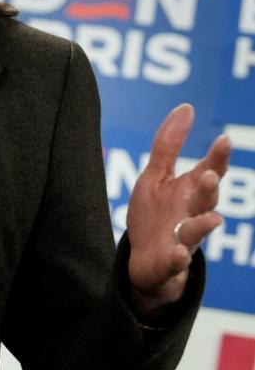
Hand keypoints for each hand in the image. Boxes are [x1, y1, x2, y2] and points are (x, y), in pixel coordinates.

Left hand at [125, 103, 228, 314]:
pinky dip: (178, 258)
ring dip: (203, 224)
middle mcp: (192, 213)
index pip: (209, 171)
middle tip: (211, 176)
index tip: (223, 140)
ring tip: (213, 218)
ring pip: (197, 230)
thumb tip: (187, 107)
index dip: (217, 157)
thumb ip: (169, 144)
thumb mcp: (155, 176)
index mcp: (190, 191)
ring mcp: (183, 238)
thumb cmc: (155, 215)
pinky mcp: (170, 261)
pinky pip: (176, 261)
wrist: (145, 261)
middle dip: (210, 188)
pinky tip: (178, 253)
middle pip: (206, 200)